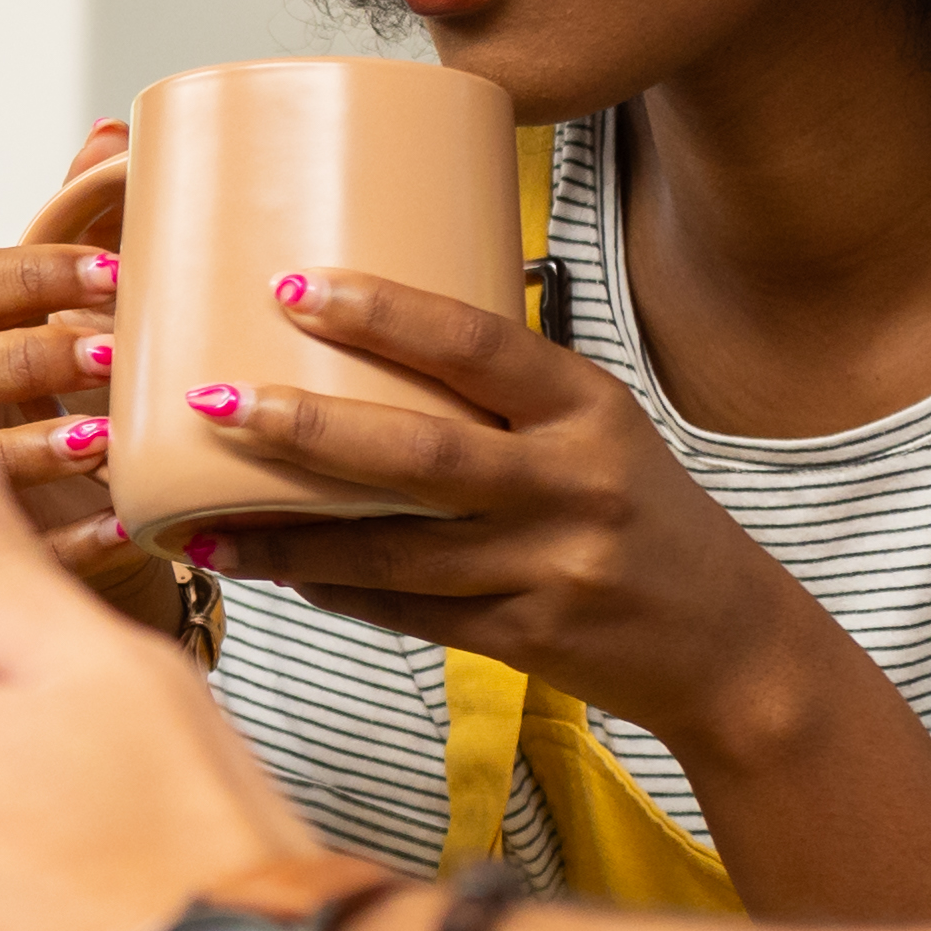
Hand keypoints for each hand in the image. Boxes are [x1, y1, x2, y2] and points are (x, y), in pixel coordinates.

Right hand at [0, 132, 166, 630]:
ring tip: (110, 443)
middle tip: (115, 355)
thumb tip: (111, 138)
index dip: (28, 275)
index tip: (115, 274)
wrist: (121, 487)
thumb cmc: (100, 377)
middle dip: (29, 357)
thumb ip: (93, 219)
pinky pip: (14, 549)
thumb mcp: (101, 297)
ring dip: (35, 447)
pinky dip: (74, 536)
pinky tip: (130, 523)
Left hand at [174, 275, 822, 763]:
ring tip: (200, 518)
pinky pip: (404, 613)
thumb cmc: (643, 515)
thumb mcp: (598, 430)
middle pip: (419, 451)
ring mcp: (549, 566)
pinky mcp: (525, 639)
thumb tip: (363, 335)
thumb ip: (504, 394)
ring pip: (393, 551)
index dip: (383, 311)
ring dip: (288, 536)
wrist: (730, 645)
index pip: (477, 343)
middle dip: (305, 427)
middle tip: (212, 401)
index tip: (291, 285)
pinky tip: (270, 567)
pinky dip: (332, 591)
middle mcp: (573, 483)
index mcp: (589, 406)